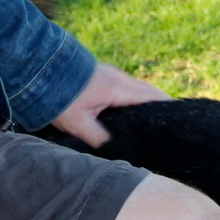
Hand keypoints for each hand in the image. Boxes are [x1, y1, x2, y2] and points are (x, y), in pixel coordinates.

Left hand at [51, 62, 169, 148]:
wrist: (39, 68)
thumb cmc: (57, 97)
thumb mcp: (77, 123)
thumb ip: (98, 138)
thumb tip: (117, 152)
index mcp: (117, 88)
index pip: (152, 99)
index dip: (167, 109)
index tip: (180, 123)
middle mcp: (119, 78)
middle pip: (149, 92)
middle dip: (162, 106)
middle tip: (173, 126)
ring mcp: (112, 74)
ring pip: (138, 89)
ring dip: (149, 102)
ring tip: (157, 122)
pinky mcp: (104, 74)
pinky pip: (127, 87)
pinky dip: (136, 98)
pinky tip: (133, 112)